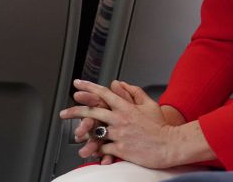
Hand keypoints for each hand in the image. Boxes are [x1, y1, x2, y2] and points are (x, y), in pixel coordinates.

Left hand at [60, 79, 212, 168]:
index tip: (77, 84)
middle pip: (92, 112)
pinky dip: (96, 149)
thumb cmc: (160, 127)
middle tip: (64, 112)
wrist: (169, 145)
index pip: (103, 93)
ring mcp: (119, 134)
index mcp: (126, 107)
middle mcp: (120, 119)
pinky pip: (102, 148)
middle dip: (74, 111)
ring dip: (83, 133)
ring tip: (76, 135)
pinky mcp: (120, 149)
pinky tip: (91, 149)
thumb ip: (134, 92)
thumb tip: (119, 84)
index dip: (88, 88)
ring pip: (95, 132)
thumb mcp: (149, 104)